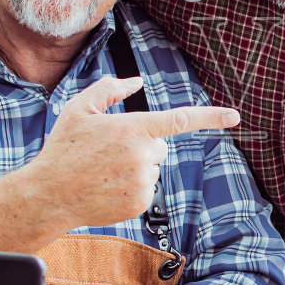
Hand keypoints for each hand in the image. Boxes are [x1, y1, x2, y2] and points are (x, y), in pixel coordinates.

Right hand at [27, 76, 240, 229]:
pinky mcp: (140, 203)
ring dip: (136, 167)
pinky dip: (131, 186)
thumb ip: (110, 88)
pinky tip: (107, 186)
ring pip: (153, 167)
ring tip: (104, 171)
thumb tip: (137, 81)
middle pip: (160, 146)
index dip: (210, 117)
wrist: (49, 194)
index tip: (234, 116)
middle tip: (110, 152)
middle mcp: (142, 155)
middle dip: (143, 145)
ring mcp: (143, 182)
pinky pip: (146, 188)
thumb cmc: (63, 148)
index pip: (179, 119)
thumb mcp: (79, 109)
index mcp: (132, 128)